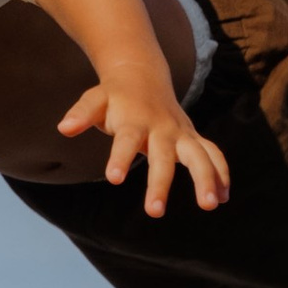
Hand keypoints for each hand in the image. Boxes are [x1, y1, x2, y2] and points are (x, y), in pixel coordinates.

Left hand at [59, 78, 230, 208]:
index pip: (127, 140)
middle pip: (164, 156)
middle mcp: (162, 128)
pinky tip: (224, 197)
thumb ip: (81, 114)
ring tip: (209, 206)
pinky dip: (221, 173)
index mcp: (135, 120)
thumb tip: (64, 128)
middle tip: (154, 212)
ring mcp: (181, 133)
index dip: (120, 158)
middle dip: (161, 183)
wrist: (143, 76)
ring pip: (199, 155)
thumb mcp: (95, 100)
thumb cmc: (115, 96)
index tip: (114, 178)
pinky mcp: (193, 139)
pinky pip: (212, 154)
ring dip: (207, 178)